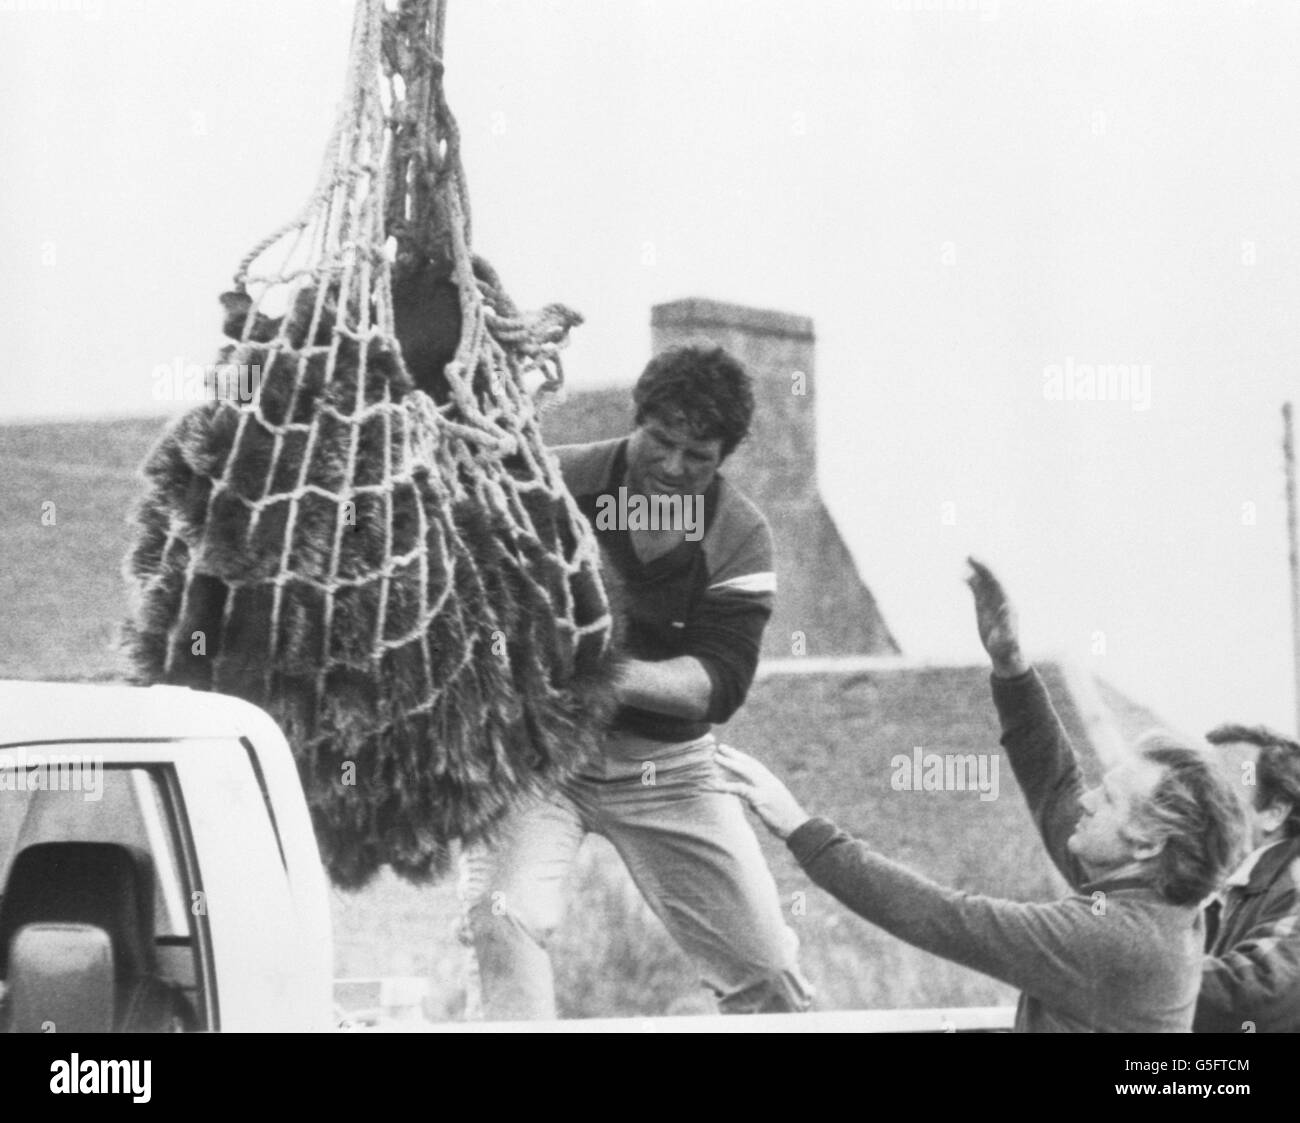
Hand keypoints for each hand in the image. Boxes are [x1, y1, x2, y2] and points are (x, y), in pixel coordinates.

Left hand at [713, 744, 810, 839]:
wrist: (798, 827)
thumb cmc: (786, 819)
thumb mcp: (774, 803)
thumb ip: (762, 798)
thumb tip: (751, 801)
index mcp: (771, 781)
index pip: (754, 765)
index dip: (741, 757)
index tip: (730, 750)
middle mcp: (768, 781)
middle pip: (748, 763)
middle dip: (734, 754)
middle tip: (719, 747)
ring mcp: (765, 788)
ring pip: (744, 771)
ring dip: (729, 763)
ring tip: (715, 758)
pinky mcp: (761, 798)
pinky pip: (741, 789)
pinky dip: (727, 786)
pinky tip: (715, 785)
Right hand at [965, 556, 1027, 677]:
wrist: (1004, 655)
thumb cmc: (1007, 650)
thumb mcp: (1007, 640)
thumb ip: (1007, 627)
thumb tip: (1006, 610)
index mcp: (1007, 604)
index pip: (997, 584)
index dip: (988, 573)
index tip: (978, 565)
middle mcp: (1000, 600)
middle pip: (990, 580)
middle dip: (981, 567)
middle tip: (970, 556)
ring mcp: (991, 604)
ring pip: (983, 584)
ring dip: (976, 572)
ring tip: (966, 560)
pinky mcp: (984, 608)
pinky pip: (977, 592)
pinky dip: (971, 584)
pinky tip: (963, 577)